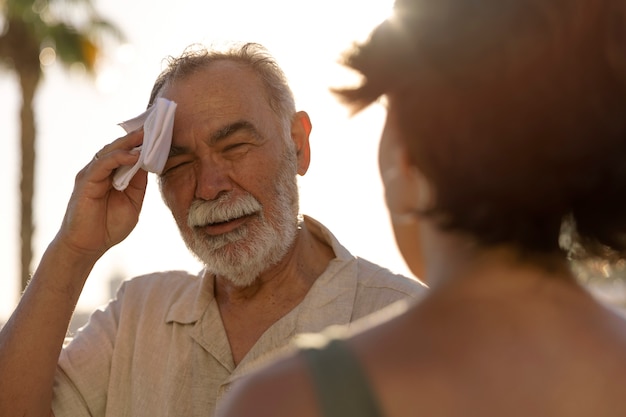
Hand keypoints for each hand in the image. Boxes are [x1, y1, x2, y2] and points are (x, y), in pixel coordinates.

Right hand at [55, 128, 147, 259]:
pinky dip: (118, 158)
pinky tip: (133, 155)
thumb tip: (148, 162)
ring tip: (146, 135)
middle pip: (119, 148)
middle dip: (137, 137)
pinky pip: (102, 164)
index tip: (160, 132)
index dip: (142, 144)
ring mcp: (92, 174)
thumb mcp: (133, 202)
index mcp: (113, 175)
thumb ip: (138, 183)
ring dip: (129, 143)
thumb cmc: (109, 226)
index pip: (128, 153)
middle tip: (155, 126)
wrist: (88, 246)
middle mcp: (101, 171)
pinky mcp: (85, 181)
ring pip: (110, 151)